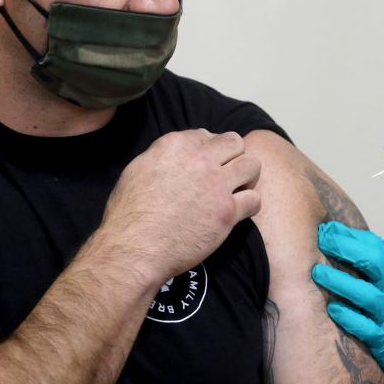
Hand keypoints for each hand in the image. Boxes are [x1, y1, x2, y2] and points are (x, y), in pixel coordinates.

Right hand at [103, 130, 260, 284]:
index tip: (206, 166)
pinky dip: (249, 206)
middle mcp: (199, 159)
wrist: (134, 248)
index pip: (207, 135)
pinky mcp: (227, 211)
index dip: (210, 151)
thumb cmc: (129, 214)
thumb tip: (177, 157)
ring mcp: (216, 184)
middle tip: (226, 175)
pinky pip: (255, 199)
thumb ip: (162, 156)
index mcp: (175, 145)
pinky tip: (238, 213)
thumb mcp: (138, 170)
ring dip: (247, 177)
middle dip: (233, 157)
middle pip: (235, 142)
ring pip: (252, 165)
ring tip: (237, 190)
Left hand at [311, 221, 383, 383]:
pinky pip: (364, 328)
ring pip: (365, 296)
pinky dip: (348, 317)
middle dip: (344, 249)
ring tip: (317, 273)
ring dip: (339, 282)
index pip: (374, 246)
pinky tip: (332, 308)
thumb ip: (374, 262)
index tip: (326, 229)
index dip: (348, 235)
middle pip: (372, 263)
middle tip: (320, 242)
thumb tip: (339, 237)